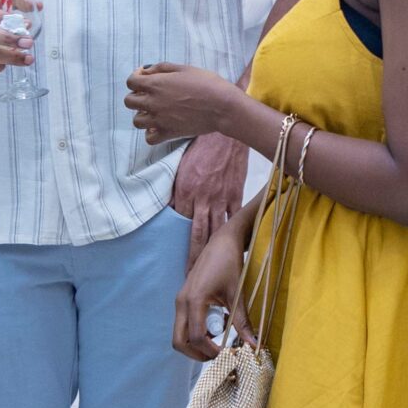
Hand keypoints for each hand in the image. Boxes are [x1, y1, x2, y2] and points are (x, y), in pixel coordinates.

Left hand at [125, 63, 242, 146]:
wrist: (222, 106)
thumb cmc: (206, 83)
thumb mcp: (183, 68)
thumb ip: (161, 68)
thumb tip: (145, 70)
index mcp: (156, 84)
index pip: (131, 82)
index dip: (135, 78)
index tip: (145, 77)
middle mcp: (153, 102)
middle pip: (129, 102)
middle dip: (136, 96)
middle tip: (149, 95)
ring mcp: (160, 120)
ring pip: (137, 121)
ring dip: (142, 115)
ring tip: (154, 111)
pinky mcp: (169, 133)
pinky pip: (149, 138)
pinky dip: (151, 133)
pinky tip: (159, 126)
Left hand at [170, 132, 249, 260]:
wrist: (223, 132)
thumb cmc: (199, 146)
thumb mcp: (180, 166)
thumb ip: (176, 189)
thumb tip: (170, 207)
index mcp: (186, 191)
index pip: (181, 224)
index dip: (180, 244)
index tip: (180, 260)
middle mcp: (203, 199)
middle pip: (198, 234)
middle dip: (195, 256)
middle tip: (193, 275)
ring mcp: (221, 198)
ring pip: (217, 229)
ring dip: (214, 250)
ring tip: (213, 268)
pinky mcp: (236, 194)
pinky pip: (235, 217)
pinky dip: (237, 232)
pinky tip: (238, 247)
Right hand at [173, 216, 251, 362]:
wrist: (222, 241)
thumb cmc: (229, 263)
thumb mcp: (237, 294)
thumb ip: (242, 322)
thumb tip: (253, 345)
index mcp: (194, 300)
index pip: (196, 337)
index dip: (210, 351)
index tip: (227, 355)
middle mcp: (182, 302)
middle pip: (179, 341)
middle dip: (196, 354)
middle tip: (218, 356)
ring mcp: (181, 300)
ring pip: (180, 334)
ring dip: (197, 344)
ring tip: (219, 341)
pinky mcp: (184, 299)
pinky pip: (185, 324)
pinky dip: (197, 333)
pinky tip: (216, 327)